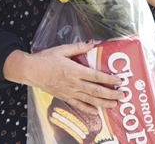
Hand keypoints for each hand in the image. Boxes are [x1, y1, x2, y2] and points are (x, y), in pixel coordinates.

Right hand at [3, 41, 123, 114]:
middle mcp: (74, 83)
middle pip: (96, 90)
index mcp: (74, 70)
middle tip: (123, 95)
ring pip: (89, 100)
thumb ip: (78, 47)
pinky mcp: (64, 97)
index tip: (120, 81)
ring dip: (103, 103)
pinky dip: (88, 109)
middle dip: (111, 94)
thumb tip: (92, 42)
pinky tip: (96, 112)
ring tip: (114, 105)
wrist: (31, 71)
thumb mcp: (61, 49)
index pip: (96, 76)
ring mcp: (69, 92)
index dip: (109, 79)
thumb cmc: (45, 58)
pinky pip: (78, 105)